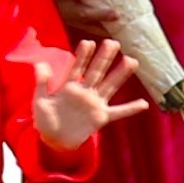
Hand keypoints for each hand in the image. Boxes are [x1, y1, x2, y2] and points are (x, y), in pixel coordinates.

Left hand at [32, 38, 157, 151]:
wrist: (53, 140)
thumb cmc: (45, 120)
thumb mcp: (40, 100)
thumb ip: (41, 83)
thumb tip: (40, 63)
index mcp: (70, 87)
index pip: (78, 67)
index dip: (83, 55)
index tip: (88, 41)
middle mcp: (85, 92)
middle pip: (97, 72)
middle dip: (104, 57)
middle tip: (113, 42)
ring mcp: (95, 104)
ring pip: (110, 86)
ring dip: (120, 74)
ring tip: (131, 61)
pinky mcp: (101, 118)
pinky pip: (118, 112)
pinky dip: (131, 109)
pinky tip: (144, 104)